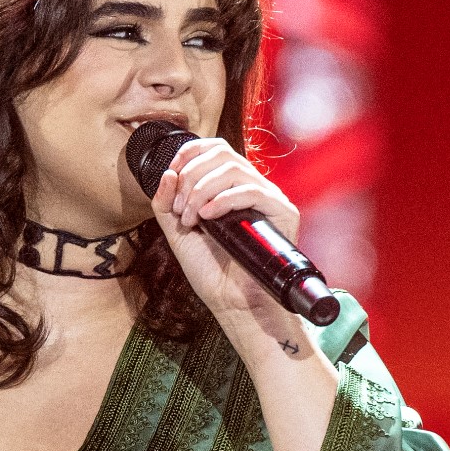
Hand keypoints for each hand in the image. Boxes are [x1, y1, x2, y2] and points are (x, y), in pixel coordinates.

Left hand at [143, 133, 309, 345]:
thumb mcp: (178, 231)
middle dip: (191, 176)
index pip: (215, 149)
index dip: (190, 153)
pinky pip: (252, 191)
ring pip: (234, 169)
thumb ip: (166, 203)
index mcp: (230, 187)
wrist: (231, 301)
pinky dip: (223, 200)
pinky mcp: (283, 213)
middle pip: (222, 154)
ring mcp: (269, 199)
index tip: (171, 174)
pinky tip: (207, 217)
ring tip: (192, 217)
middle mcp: (252, 187)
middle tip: (180, 209)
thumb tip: (168, 172)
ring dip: (202, 190)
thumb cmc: (210, 270)